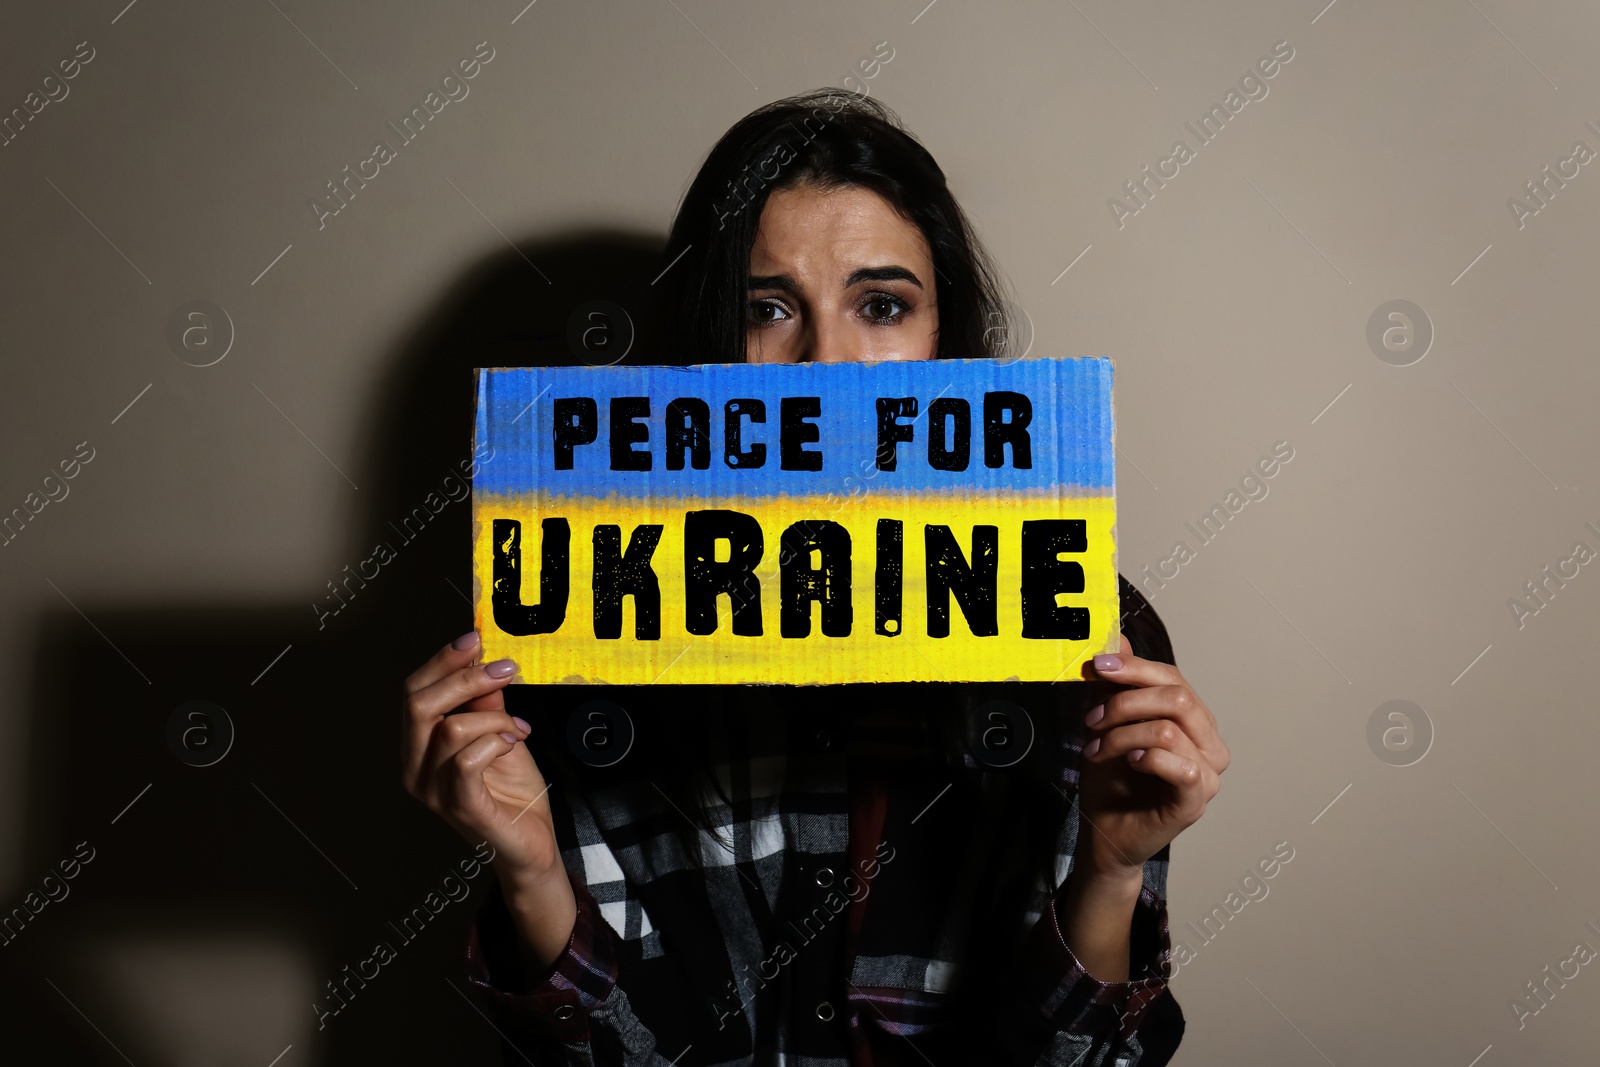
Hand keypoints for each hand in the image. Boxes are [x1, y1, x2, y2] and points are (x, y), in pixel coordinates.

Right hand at [401, 631, 574, 967]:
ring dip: (492, 717)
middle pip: (419, 704)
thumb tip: (485, 660)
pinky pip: (467, 761)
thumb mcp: (500, 734)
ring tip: (516, 726)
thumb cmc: (512, 794)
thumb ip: (487, 702)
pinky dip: (495, 741)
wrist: (530, 845)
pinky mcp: (460, 808)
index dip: (441, 661)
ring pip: (450, 730)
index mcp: (418, 748)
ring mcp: (434, 792)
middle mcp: (415, 770)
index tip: (475, 639)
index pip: (412, 693)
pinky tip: (513, 742)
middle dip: (464, 677)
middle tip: (504, 668)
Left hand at [1076, 635, 1228, 878]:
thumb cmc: (1112, 779)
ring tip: (1097, 750)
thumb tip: (1117, 638)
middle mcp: (1210, 743)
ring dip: (1122, 735)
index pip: (1173, 678)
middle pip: (1177, 698)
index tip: (1097, 667)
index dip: (1135, 668)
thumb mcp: (1108, 723)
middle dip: (1125, 703)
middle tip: (1091, 719)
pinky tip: (1129, 762)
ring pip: (1169, 729)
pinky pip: (1181, 766)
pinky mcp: (1196, 800)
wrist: (1104, 833)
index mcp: (1194, 720)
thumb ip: (1118, 683)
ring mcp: (1208, 774)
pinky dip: (1148, 757)